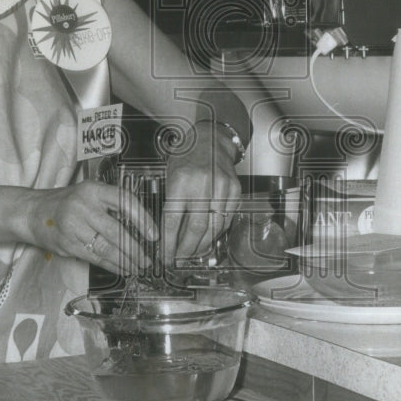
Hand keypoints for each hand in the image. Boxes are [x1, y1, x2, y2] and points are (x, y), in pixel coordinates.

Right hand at [27, 181, 155, 274]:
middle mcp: (83, 206)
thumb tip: (140, 227)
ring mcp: (73, 226)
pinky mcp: (67, 244)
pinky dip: (111, 264)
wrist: (33, 212)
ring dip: (125, 260)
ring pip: (106, 247)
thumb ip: (111, 205)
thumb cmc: (68, 203)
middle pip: (116, 230)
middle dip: (135, 248)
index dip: (142, 219)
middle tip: (147, 259)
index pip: (124, 202)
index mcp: (94, 189)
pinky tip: (122, 268)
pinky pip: (94, 257)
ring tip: (138, 267)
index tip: (153, 235)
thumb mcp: (89, 193)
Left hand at [162, 122, 241, 263]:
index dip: (169, 243)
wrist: (211, 140)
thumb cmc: (187, 158)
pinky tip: (207, 239)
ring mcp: (222, 188)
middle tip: (180, 260)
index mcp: (181, 182)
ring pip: (213, 228)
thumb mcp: (170, 175)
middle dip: (186, 250)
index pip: (173, 221)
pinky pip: (226, 220)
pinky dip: (216, 233)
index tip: (165, 256)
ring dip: (202, 245)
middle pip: (195, 229)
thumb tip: (168, 235)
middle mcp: (203, 185)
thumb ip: (171, 203)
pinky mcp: (235, 191)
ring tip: (193, 254)